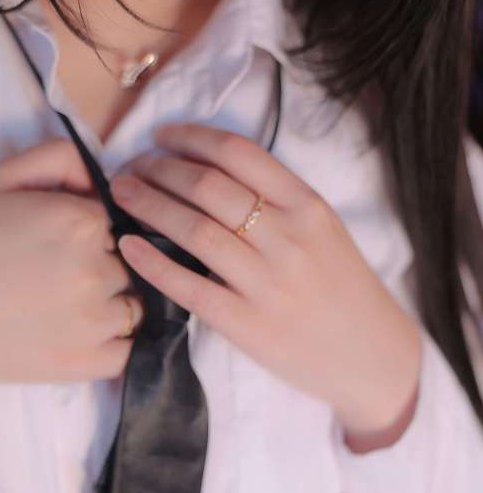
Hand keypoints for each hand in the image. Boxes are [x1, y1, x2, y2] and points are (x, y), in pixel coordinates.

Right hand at [0, 140, 144, 433]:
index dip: (88, 226)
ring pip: (133, 305)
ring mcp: (94, 322)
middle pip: (128, 261)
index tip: (56, 240)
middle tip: (53, 274)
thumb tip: (104, 176)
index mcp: (81, 221)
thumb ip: (59, 158)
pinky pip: (129, 351)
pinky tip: (83, 334)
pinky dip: (115, 343)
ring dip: (110, 303)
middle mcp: (96, 270)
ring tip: (62, 305)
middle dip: (101, 263)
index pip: (115, 218)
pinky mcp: (85, 363)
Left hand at [110, 123, 421, 445]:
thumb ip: (278, 201)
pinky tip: (128, 246)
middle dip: (159, 170)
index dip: (191, 138)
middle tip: (130, 168)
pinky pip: (189, 286)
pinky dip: (153, 263)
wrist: (371, 355)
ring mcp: (267, 282)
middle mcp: (288, 238)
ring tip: (121, 194)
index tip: (162, 137)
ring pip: (194, 229)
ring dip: (149, 205)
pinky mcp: (247, 324)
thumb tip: (208, 170)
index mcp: (307, 205)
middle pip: (208, 187)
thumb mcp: (323, 230)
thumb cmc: (342, 288)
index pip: (239, 153)